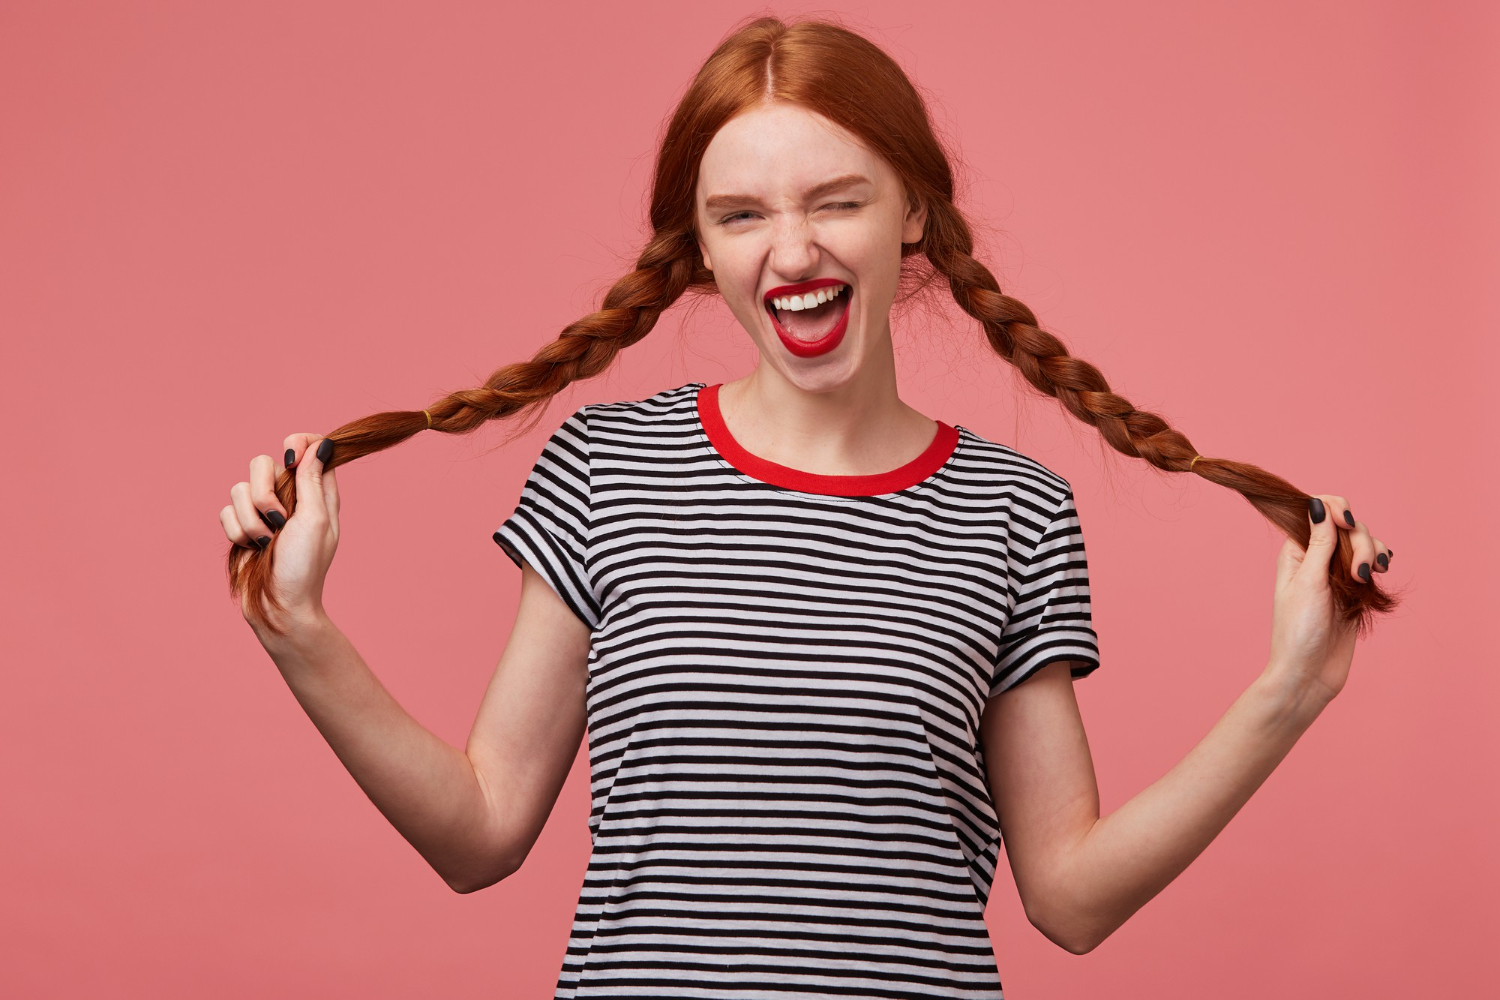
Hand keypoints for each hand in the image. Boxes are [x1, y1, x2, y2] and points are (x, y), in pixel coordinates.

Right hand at [219, 435, 340, 632]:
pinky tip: (252, 548)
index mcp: (317, 493)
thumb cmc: (303, 567)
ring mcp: (263, 512)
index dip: (298, 443)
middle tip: (278, 518)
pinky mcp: (242, 526)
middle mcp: (290, 498)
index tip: (291, 458)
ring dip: (251, 519)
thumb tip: (322, 444)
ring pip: (240, 488)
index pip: (310, 447)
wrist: (278, 606)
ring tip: (266, 542)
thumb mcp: (315, 520)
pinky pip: (226, 510)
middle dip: (264, 490)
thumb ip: (312, 480)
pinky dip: (238, 531)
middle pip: (264, 462)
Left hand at [1266, 494, 1390, 703]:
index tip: (1346, 523)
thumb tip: (1317, 503)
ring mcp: (1336, 573)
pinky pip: (1370, 562)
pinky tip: (1381, 569)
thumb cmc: (1299, 631)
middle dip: (1360, 541)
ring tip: (1370, 577)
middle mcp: (1315, 557)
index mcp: (1295, 551)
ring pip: (1362, 543)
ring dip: (1371, 552)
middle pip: (1347, 526)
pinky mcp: (1353, 589)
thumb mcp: (1309, 583)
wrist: (1310, 674)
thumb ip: (1320, 543)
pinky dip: (1378, 561)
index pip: (1318, 510)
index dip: (1336, 509)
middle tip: (1359, 574)